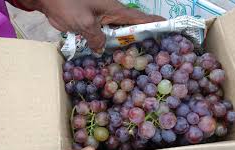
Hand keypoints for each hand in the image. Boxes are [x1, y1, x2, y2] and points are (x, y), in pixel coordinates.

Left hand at [20, 0, 164, 51]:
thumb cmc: (68, 4)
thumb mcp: (85, 23)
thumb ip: (96, 38)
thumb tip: (101, 49)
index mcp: (114, 10)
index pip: (139, 17)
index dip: (153, 22)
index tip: (167, 27)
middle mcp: (111, 15)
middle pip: (130, 29)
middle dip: (139, 39)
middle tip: (151, 53)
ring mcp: (101, 21)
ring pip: (116, 34)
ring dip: (122, 45)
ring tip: (132, 59)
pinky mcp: (91, 26)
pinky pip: (103, 37)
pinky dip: (106, 46)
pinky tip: (108, 56)